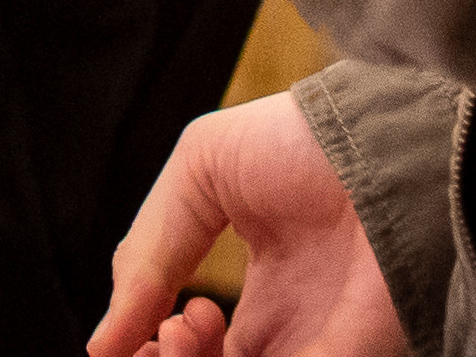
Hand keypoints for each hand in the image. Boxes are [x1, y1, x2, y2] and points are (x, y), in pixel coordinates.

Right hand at [93, 97, 404, 356]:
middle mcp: (291, 328)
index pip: (202, 348)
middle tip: (167, 331)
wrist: (373, 139)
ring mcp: (315, 345)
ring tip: (184, 326)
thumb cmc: (299, 140)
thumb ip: (148, 255)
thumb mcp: (197, 173)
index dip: (160, 343)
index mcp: (266, 288)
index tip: (155, 317)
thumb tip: (102, 344)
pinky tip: (203, 333)